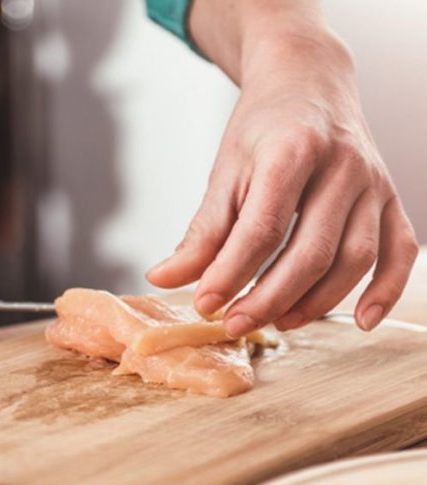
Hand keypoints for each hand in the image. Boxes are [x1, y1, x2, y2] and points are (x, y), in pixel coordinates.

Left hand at [146, 32, 417, 335]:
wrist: (309, 81)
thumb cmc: (263, 131)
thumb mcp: (225, 173)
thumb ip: (200, 233)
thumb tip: (162, 279)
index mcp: (293, 151)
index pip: (263, 228)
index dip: (231, 273)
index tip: (204, 305)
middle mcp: (342, 166)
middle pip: (311, 251)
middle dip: (269, 298)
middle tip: (233, 324)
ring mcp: (373, 183)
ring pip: (354, 258)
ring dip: (316, 302)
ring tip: (277, 323)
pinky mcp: (390, 198)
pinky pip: (400, 250)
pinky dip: (386, 289)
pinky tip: (361, 321)